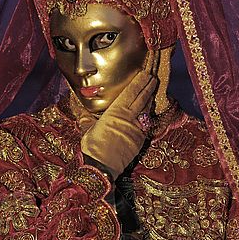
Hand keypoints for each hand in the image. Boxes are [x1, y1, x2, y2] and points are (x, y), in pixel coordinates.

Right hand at [80, 49, 159, 179]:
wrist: (102, 166)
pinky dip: (147, 115)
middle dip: (148, 87)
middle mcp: (129, 118)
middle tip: (153, 77)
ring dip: (149, 99)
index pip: (131, 92)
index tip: (145, 73)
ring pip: (146, 110)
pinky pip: (145, 123)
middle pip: (142, 98)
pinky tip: (146, 112)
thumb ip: (89, 121)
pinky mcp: (140, 139)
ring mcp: (137, 128)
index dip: (139, 82)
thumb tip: (85, 116)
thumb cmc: (92, 146)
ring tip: (152, 91)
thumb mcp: (88, 129)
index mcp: (116, 112)